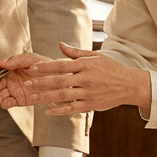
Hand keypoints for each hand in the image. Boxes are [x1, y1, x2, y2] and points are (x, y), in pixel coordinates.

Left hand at [0, 42, 150, 114]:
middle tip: (27, 83)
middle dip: (41, 82)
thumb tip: (59, 45)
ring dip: (46, 96)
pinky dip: (59, 110)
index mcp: (85, 65)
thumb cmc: (111, 69)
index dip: (45, 67)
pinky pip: (72, 108)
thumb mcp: (95, 56)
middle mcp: (85, 79)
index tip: (32, 69)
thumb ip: (76, 52)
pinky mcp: (91, 105)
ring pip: (63, 95)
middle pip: (59, 81)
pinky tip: (47, 111)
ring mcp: (88, 93)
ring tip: (32, 97)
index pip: (61, 65)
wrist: (129, 85)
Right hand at [0, 53, 52, 106]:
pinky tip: (4, 103)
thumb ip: (16, 60)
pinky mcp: (19, 100)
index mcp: (11, 67)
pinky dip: (5, 103)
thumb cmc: (45, 66)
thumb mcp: (31, 59)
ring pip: (0, 94)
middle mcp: (10, 79)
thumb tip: (3, 63)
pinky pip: (9, 102)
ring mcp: (14, 90)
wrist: (58, 79)